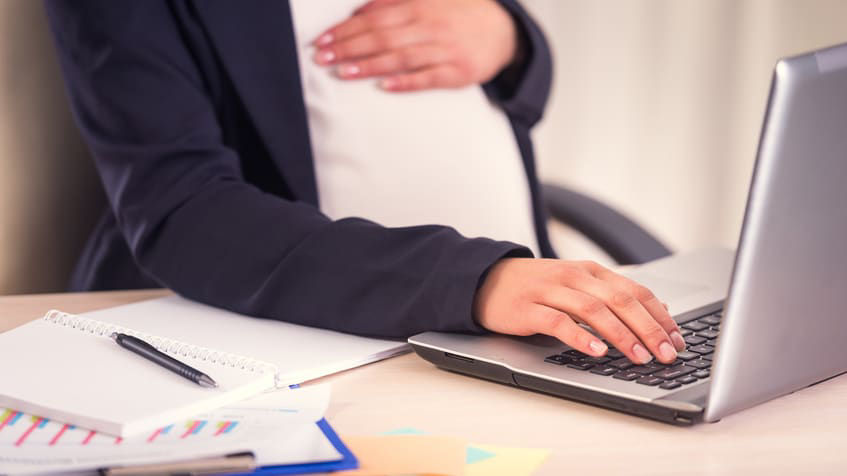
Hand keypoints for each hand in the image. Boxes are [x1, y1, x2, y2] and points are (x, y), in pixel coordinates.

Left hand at [312, 0, 518, 91]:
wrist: (504, 32)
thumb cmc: (459, 15)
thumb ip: (394, 2)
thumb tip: (360, 11)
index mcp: (419, 6)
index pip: (374, 18)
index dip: (346, 30)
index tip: (322, 40)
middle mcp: (430, 26)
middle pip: (382, 37)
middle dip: (349, 48)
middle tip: (322, 58)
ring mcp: (444, 50)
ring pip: (401, 57)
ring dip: (370, 65)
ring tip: (344, 72)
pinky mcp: (457, 73)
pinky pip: (428, 78)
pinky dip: (406, 82)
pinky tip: (385, 86)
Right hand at [474, 259, 686, 363]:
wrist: (485, 279)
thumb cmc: (535, 287)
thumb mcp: (575, 284)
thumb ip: (610, 295)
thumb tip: (654, 313)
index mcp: (590, 271)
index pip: (635, 291)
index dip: (660, 317)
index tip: (678, 340)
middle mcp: (574, 277)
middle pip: (621, 301)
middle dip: (649, 329)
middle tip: (667, 354)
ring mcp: (550, 291)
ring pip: (594, 310)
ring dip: (622, 335)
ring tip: (640, 356)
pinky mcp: (528, 308)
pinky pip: (558, 322)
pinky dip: (580, 336)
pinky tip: (596, 350)